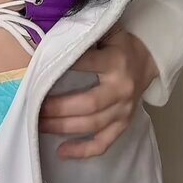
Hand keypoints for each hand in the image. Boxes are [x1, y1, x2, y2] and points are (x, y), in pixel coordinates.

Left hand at [37, 23, 158, 159]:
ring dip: (63, 128)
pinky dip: (83, 151)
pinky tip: (62, 152)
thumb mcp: (107, 30)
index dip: (62, 68)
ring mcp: (124, 110)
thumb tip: (50, 39)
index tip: (38, 72)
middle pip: (88, 104)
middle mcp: (121, 89)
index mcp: (115, 62)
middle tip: (34, 108)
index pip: (86, 64)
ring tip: (39, 126)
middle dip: (58, 109)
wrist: (148, 60)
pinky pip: (104, 143)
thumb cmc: (120, 44)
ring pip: (93, 125)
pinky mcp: (124, 125)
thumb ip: (84, 33)